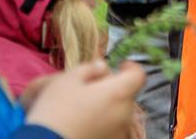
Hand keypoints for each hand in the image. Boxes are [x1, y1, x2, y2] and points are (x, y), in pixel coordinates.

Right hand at [24, 60, 143, 138]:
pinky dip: (104, 122)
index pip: (138, 75)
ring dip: (108, 106)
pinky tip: (84, 123)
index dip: (131, 67)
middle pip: (126, 94)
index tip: (121, 64)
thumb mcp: (67, 80)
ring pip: (119, 112)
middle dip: (113, 87)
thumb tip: (103, 66)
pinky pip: (112, 128)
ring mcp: (118, 133)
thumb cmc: (56, 109)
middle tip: (91, 87)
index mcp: (119, 93)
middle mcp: (124, 114)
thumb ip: (89, 68)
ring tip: (84, 107)